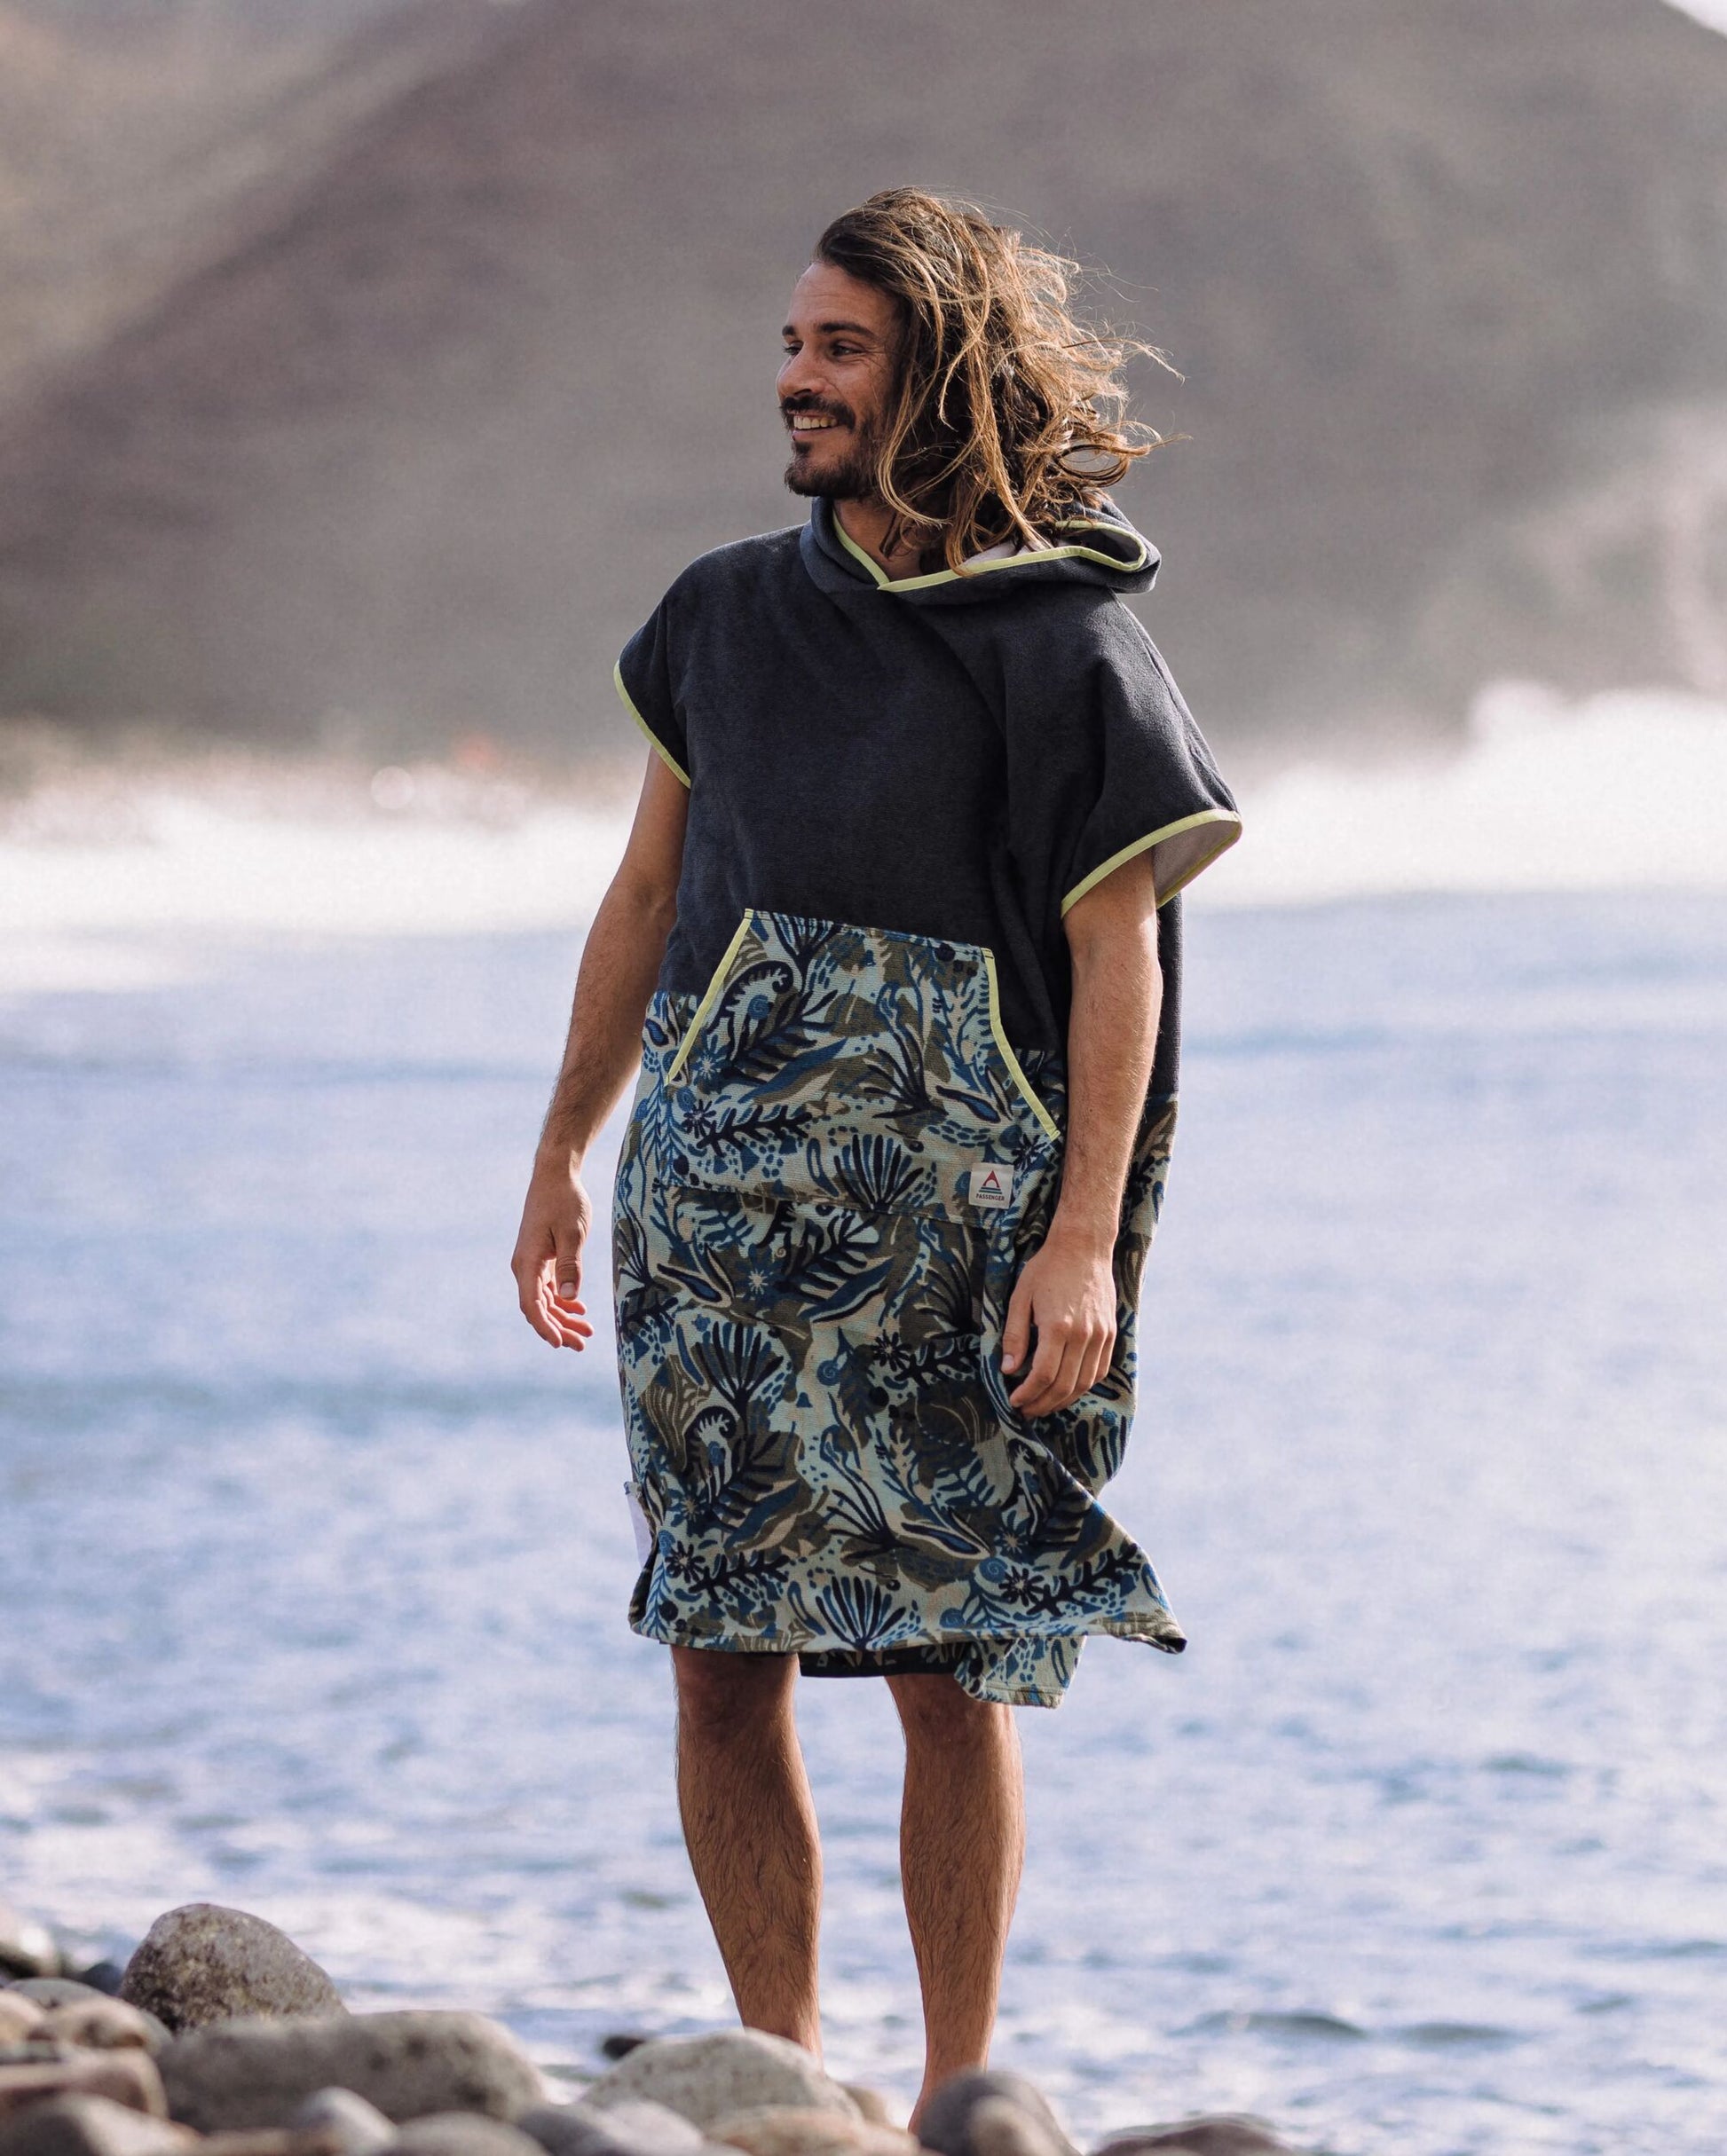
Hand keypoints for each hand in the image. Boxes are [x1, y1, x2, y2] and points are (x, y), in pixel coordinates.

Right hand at [511, 1150, 595, 1349]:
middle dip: (559, 1328)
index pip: (532, 1305)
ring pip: (545, 1300)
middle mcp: (525, 1267)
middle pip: (539, 1308)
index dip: (545, 1327)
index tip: (560, 1343)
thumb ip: (570, 1265)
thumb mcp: (572, 1233)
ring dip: (563, 1317)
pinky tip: (578, 1308)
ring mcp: (532, 1263)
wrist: (555, 1176)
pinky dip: (563, 1300)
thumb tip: (568, 1297)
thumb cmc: (564, 1201)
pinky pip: (549, 1287)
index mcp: (528, 1263)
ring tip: (587, 1332)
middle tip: (582, 1345)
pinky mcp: (541, 1258)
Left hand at [1001, 1218, 1116, 1415]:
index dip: (1027, 1394)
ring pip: (1084, 1382)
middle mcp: (1084, 1335)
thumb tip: (1008, 1369)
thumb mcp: (1021, 1297)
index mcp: (1058, 1326)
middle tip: (1026, 1410)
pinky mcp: (1111, 1333)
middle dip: (1043, 1403)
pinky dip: (1084, 1385)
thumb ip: (1015, 1335)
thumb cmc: (1047, 1269)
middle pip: (1065, 1385)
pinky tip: (1068, 1389)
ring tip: (1044, 1404)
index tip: (1014, 1401)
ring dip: (1064, 1400)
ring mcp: (1101, 1335)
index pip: (1043, 1375)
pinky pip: (1100, 1370)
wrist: (1084, 1247)